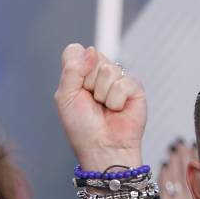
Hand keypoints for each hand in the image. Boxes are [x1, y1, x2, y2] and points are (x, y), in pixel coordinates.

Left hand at [55, 44, 146, 169]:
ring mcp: (117, 80)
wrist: (101, 147)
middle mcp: (98, 75)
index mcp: (79, 75)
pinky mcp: (134, 88)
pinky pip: (123, 82)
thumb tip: (90, 50)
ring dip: (102, 94)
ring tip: (104, 108)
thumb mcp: (65, 98)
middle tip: (91, 102)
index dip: (75, 66)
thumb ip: (71, 71)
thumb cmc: (81, 127)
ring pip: (108, 69)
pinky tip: (117, 110)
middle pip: (93, 56)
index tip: (76, 89)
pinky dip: (116, 100)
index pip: (75, 51)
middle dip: (88, 82)